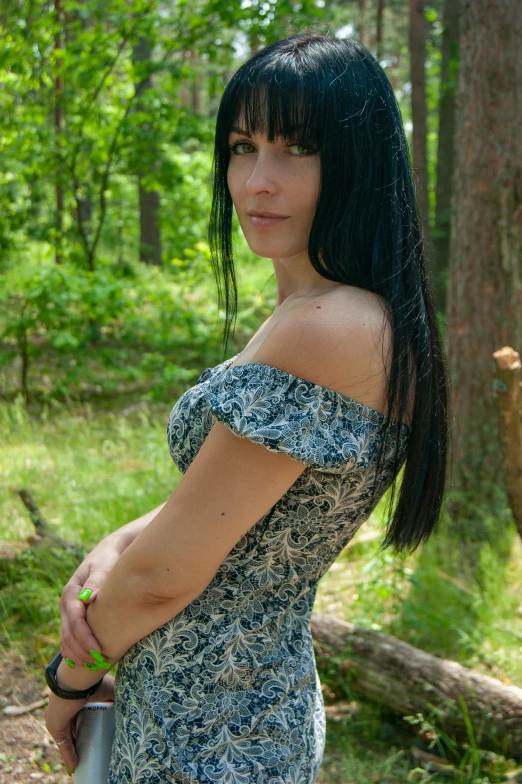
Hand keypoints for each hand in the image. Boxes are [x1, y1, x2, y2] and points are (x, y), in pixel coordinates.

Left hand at [45, 675, 114, 773]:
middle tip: (91, 751)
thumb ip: (118, 698)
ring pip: (68, 738)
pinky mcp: (55, 726)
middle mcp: (66, 708)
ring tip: (84, 762)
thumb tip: (132, 706)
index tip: (98, 734)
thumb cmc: (93, 682)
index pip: (82, 715)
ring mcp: (59, 717)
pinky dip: (69, 755)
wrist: (76, 680)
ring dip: (75, 750)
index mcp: (78, 698)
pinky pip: (63, 744)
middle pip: (74, 728)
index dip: (90, 725)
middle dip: (81, 740)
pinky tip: (75, 765)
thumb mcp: (110, 690)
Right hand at [59, 544, 119, 664]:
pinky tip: (84, 662)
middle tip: (99, 663)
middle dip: (82, 651)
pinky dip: (74, 651)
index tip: (99, 651)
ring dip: (77, 654)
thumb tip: (88, 598)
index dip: (86, 639)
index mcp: (71, 592)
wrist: (106, 553)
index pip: (75, 621)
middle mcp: (66, 603)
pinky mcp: (73, 616)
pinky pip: (68, 637)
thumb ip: (97, 581)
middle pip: (68, 634)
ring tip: (94, 666)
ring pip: (66, 638)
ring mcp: (67, 611)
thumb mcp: (103, 566)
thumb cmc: (108, 559)